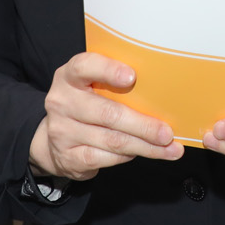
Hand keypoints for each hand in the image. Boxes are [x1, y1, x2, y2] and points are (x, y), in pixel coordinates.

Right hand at [28, 52, 182, 180]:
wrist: (55, 137)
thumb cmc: (87, 103)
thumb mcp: (92, 85)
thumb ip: (115, 84)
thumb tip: (162, 93)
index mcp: (69, 76)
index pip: (85, 67)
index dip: (108, 70)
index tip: (132, 77)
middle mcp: (62, 102)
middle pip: (108, 113)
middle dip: (143, 125)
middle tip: (167, 133)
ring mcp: (62, 131)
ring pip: (112, 140)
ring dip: (145, 146)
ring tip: (168, 149)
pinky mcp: (68, 157)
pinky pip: (105, 158)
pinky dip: (127, 156)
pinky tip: (142, 152)